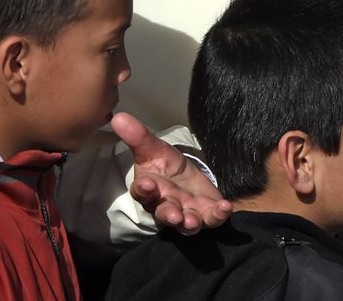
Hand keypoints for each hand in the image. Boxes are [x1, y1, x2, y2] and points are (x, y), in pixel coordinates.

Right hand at [110, 112, 231, 234]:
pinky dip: (218, 215)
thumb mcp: (153, 148)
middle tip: (175, 216)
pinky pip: (211, 219)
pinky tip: (224, 207)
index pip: (142, 191)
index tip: (147, 184)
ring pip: (186, 224)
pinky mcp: (205, 213)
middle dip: (170, 214)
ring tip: (193, 222)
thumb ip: (137, 135)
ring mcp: (186, 212)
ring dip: (190, 224)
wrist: (186, 178)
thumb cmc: (164, 165)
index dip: (144, 189)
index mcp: (149, 189)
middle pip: (165, 213)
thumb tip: (118, 117)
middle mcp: (166, 205)